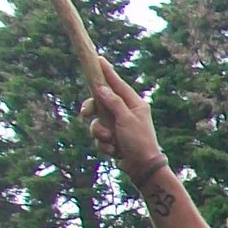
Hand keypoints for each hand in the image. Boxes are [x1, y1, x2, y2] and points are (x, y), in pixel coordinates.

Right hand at [82, 61, 164, 180]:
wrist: (143, 168)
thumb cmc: (139, 142)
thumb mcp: (126, 120)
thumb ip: (113, 103)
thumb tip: (101, 88)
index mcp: (134, 104)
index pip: (117, 84)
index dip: (106, 72)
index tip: (98, 59)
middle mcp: (126, 112)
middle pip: (100, 102)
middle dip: (92, 110)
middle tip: (84, 113)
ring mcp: (119, 126)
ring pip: (97, 122)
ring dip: (100, 133)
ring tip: (110, 141)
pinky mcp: (113, 138)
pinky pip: (100, 137)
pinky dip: (104, 145)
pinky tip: (114, 151)